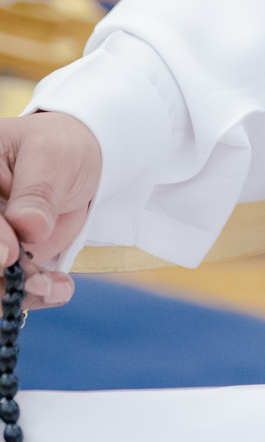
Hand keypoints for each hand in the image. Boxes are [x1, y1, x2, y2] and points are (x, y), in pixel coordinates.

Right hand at [0, 111, 101, 307]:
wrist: (79, 163)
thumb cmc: (60, 147)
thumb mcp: (52, 157)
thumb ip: (38, 193)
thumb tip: (27, 227)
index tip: (9, 254)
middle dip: (1, 274)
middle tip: (36, 283)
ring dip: (17, 291)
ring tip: (51, 287)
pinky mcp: (6, 261)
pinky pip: (10, 287)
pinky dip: (33, 294)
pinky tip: (58, 289)